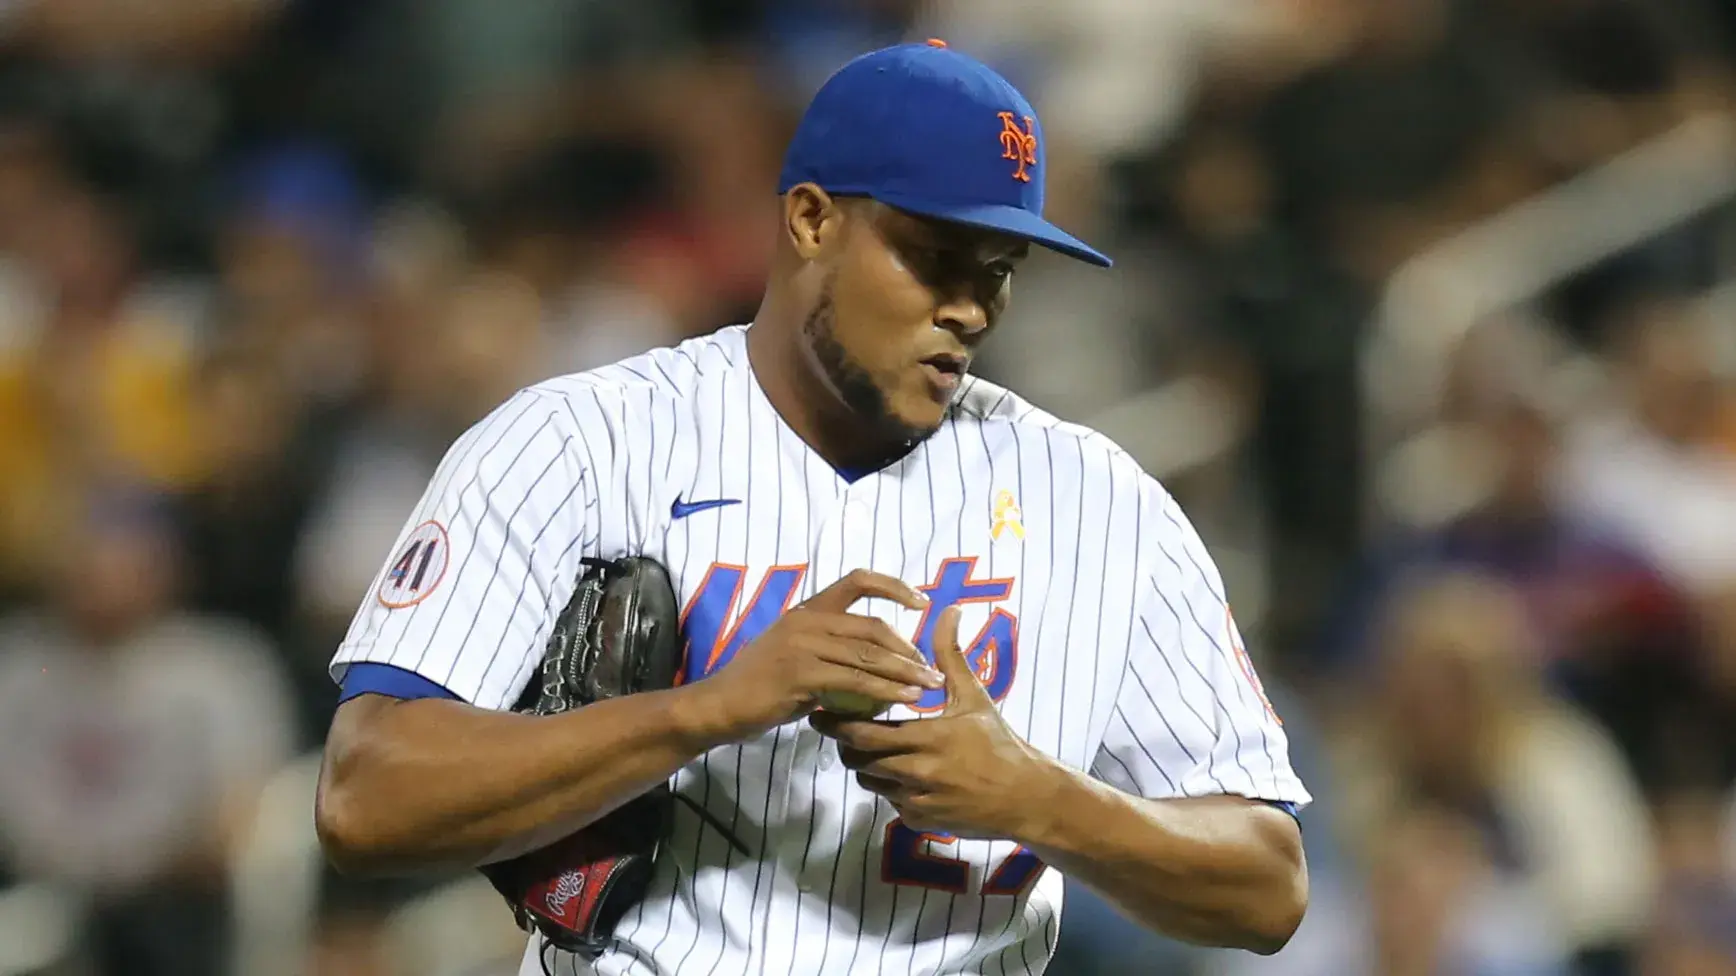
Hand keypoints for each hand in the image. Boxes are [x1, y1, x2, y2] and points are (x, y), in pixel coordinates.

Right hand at [696, 570, 943, 740]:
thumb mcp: (797, 660)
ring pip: (868, 654)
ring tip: (930, 686)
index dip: (894, 586)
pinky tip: (905, 700)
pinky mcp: (800, 672)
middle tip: (933, 669)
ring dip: (905, 671)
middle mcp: (807, 620)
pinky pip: (854, 679)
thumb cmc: (759, 687)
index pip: (857, 580)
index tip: (922, 603)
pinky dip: (885, 690)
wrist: (718, 706)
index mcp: (807, 611)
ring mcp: (802, 644)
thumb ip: (833, 655)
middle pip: (872, 626)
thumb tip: (876, 668)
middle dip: (909, 647)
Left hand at [809, 606, 1059, 840]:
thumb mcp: (975, 697)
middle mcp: (919, 773)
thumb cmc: (998, 743)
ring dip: (863, 764)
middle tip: (833, 726)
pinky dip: (886, 785)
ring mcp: (918, 801)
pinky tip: (896, 769)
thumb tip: (948, 610)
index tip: (822, 711)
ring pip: (870, 781)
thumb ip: (951, 655)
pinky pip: (888, 801)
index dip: (839, 724)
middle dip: (842, 743)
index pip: (865, 733)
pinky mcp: (920, 821)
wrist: (1026, 798)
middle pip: (859, 759)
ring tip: (864, 745)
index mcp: (929, 738)